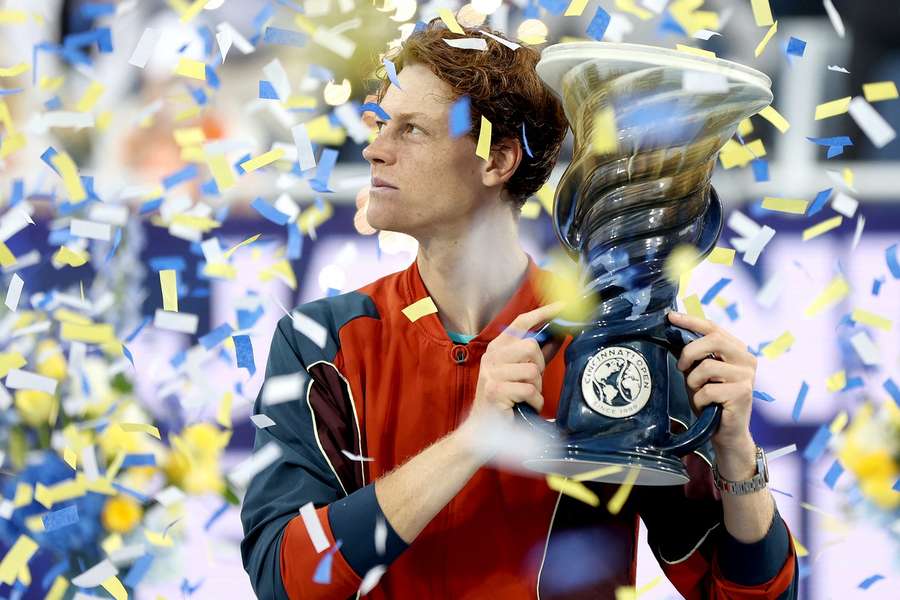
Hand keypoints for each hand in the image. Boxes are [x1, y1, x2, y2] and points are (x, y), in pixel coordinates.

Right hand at [462, 301, 566, 427]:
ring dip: (536, 387)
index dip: (542, 312)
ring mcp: (491, 373)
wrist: (483, 429)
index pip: (521, 322)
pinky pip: (529, 390)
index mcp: (497, 347)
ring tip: (528, 396)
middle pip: (531, 346)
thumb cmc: (506, 399)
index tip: (562, 306)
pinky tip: (526, 406)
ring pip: (532, 370)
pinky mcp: (495, 390)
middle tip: (535, 381)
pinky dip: (534, 401)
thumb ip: (538, 354)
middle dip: (540, 366)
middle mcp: (491, 356)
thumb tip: (559, 334)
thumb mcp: (522, 372)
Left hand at [667, 311, 756, 455]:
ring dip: (694, 382)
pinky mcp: (743, 392)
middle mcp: (746, 359)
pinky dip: (700, 399)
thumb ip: (694, 356)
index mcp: (737, 350)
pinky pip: (708, 389)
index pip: (713, 328)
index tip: (671, 316)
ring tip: (698, 393)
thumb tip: (673, 333)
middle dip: (690, 351)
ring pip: (707, 366)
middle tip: (681, 367)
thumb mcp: (698, 374)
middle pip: (713, 340)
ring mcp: (747, 375)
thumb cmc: (711, 401)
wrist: (727, 434)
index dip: (691, 320)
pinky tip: (707, 406)